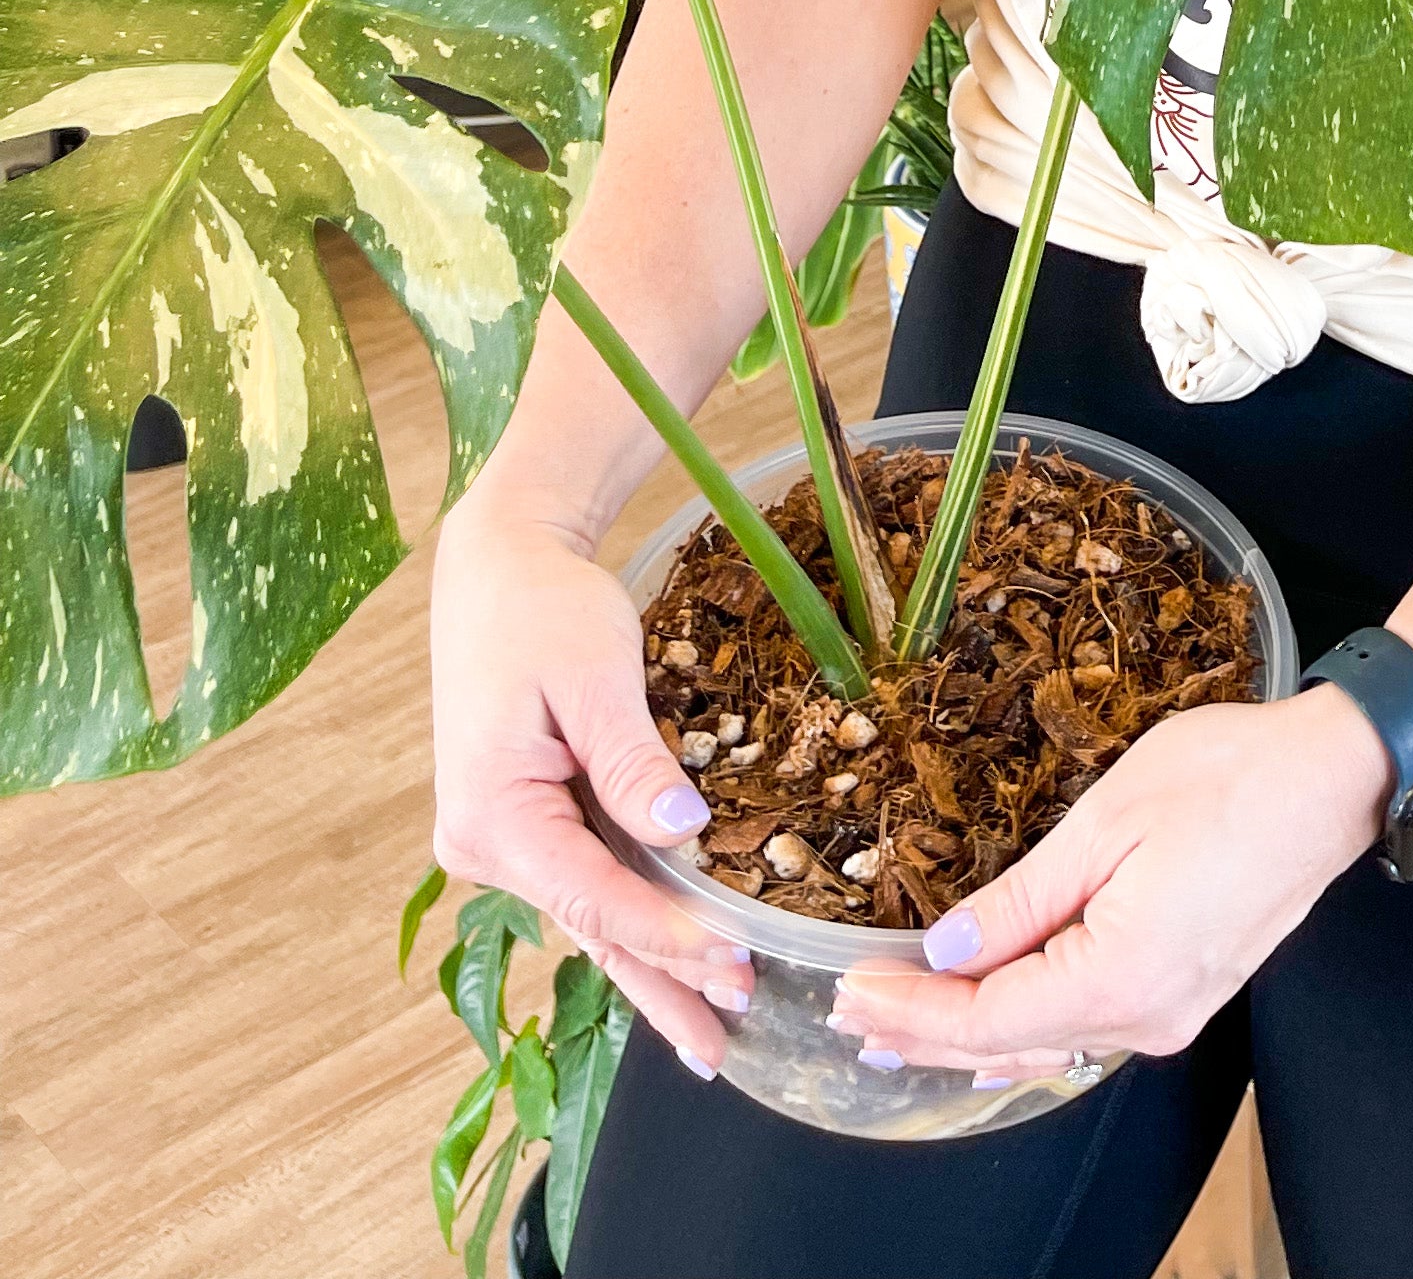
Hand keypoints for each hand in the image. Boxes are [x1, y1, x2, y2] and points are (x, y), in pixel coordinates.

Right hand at [429, 479, 754, 1076]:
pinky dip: (630, 923)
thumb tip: (682, 835)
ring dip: (650, 966)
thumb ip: (632, 758)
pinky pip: (585, 884)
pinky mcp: (525, 825)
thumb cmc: (542, 609)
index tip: (731, 965)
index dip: (666, 935)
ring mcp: (500, 841)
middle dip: (662, 983)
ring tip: (708, 1030)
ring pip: (590, 915)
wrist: (496, 568)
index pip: (594, 895)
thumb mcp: (592, 674)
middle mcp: (485, 845)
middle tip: (726, 1040)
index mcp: (492, 815)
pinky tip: (668, 966)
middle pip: (590, 926)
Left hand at [829, 687, 1390, 1084]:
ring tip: (900, 1027)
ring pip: (1046, 1043)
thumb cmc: (1230, 777)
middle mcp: (1148, 1019)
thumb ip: (1020, 899)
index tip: (852, 989)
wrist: (1334, 779)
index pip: (986, 1018)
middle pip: (1009, 1045)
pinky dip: (1025, 1028)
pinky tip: (993, 1029)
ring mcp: (1173, 1013)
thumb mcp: (1106, 821)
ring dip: (968, 1035)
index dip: (912, 1009)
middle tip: (851, 1017)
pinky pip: (1086, 1029)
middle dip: (924, 1031)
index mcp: (1121, 978)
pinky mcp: (1187, 993)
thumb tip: (947, 952)